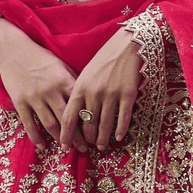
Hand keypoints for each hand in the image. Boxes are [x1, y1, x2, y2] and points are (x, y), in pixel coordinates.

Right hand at [0, 18, 76, 150]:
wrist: (12, 49)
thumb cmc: (39, 56)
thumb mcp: (60, 65)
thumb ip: (71, 81)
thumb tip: (85, 99)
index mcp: (63, 80)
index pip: (79, 106)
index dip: (88, 121)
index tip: (95, 132)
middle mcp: (50, 91)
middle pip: (66, 119)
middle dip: (76, 136)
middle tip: (84, 149)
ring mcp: (34, 98)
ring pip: (49, 124)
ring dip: (59, 138)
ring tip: (67, 149)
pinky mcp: (20, 102)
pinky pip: (29, 124)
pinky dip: (36, 137)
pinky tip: (42, 146)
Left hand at [59, 29, 140, 151]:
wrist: (126, 46)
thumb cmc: (103, 60)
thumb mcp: (85, 75)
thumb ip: (79, 94)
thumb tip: (76, 117)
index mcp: (80, 88)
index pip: (68, 117)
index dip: (66, 135)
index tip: (64, 146)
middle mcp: (94, 93)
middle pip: (87, 125)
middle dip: (86, 139)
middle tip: (87, 145)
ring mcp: (111, 95)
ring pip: (105, 124)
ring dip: (102, 138)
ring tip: (100, 145)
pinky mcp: (128, 95)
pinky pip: (123, 118)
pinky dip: (120, 130)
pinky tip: (119, 137)